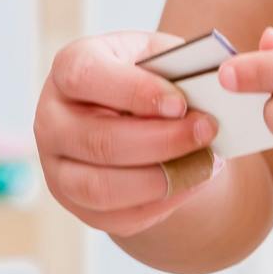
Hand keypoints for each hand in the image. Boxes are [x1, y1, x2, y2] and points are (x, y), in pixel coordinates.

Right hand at [34, 29, 220, 238]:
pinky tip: (192, 182)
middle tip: (207, 133)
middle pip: (100, 141)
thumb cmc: (150, 78)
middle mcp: (51, 118)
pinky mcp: (75, 203)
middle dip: (161, 142)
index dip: (134, 92)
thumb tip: (221, 81)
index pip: (86, 77)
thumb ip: (183, 65)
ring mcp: (57, 166)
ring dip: (161, 180)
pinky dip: (162, 204)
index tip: (180, 104)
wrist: (136, 115)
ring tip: (205, 164)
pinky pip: (117, 217)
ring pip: (102, 188)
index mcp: (69, 68)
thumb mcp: (163, 57)